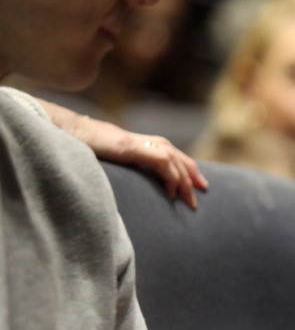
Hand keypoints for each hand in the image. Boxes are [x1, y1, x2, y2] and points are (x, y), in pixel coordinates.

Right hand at [37, 99, 208, 208]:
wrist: (57, 130)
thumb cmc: (75, 146)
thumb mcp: (102, 160)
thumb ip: (117, 167)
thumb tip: (123, 186)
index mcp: (134, 142)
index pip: (167, 153)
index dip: (182, 167)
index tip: (193, 184)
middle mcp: (138, 140)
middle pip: (175, 154)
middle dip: (191, 172)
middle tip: (203, 190)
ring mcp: (134, 142)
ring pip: (171, 159)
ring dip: (183, 179)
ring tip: (189, 198)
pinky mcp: (129, 146)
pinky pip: (159, 161)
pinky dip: (170, 176)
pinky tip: (172, 192)